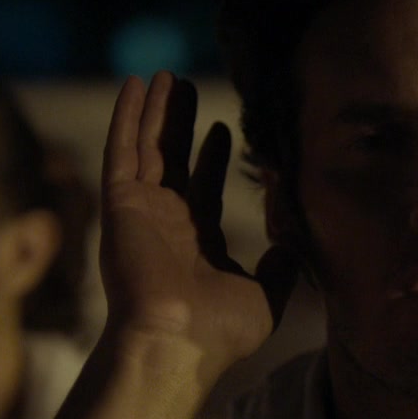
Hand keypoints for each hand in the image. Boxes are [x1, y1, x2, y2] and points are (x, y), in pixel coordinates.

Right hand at [99, 72, 295, 377]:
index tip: (226, 126)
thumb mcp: (269, 293)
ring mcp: (141, 212)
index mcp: (198, 242)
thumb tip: (296, 237)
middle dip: (179, 122)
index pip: (205, 188)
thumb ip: (282, 262)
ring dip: (154, 111)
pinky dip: (126, 117)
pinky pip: (121, 151)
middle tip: (186, 86)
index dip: (214, 156)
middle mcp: (166, 223)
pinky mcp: (121, 203)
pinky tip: (133, 86)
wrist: (179, 343)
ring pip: (146, 147)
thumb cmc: (221, 331)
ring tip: (163, 74)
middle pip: (172, 159)